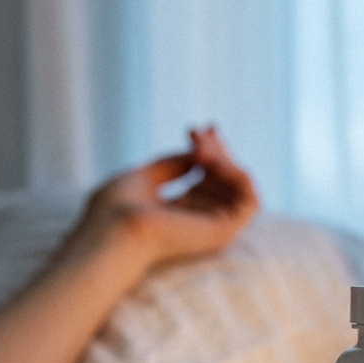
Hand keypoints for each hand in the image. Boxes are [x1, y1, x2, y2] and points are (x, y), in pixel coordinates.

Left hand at [68, 126, 258, 271]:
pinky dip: (237, 174)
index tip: (194, 129)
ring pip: (238, 188)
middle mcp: (197, 224)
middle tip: (199, 132)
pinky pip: (249, 201)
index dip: (205, 153)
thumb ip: (172, 167)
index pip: (204, 182)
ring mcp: (212, 230)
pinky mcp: (223, 233)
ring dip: (223, 159)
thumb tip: (197, 154)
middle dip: (216, 151)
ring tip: (200, 149)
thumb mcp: (144, 177)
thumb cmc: (116, 210)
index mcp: (177, 215)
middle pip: (224, 182)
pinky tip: (212, 162)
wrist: (114, 231)